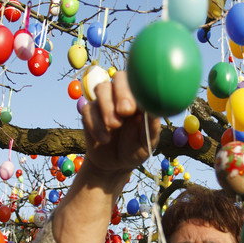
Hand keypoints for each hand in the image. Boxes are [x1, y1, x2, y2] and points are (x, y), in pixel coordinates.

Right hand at [80, 71, 159, 188]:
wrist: (114, 164)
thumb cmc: (136, 149)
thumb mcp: (147, 142)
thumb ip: (151, 126)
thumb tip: (155, 111)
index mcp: (140, 98)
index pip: (139, 82)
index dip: (137, 90)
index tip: (136, 107)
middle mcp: (122, 95)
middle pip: (119, 77)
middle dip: (121, 92)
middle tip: (125, 112)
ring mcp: (105, 101)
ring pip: (101, 88)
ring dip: (107, 107)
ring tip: (113, 127)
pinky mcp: (89, 112)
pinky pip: (88, 108)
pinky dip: (95, 124)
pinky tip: (104, 139)